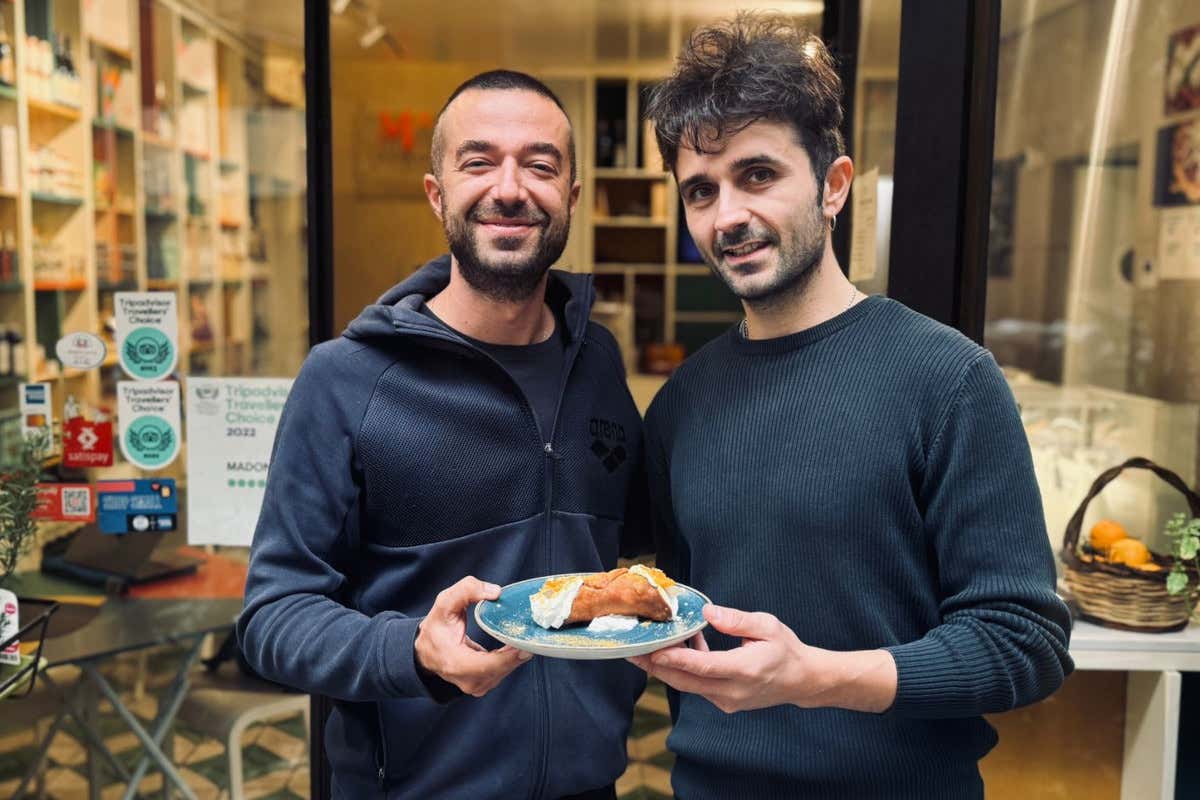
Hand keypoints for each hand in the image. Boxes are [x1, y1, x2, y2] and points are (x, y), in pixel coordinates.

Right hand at [415, 576, 531, 696]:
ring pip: (503, 672)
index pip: (486, 666)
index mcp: (454, 663)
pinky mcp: (483, 685)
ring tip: (524, 638)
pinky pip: (502, 672)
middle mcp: (466, 680)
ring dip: (515, 656)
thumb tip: (495, 592)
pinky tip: (515, 645)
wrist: (426, 651)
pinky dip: (510, 659)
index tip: (523, 646)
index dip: (507, 658)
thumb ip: (467, 590)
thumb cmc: (436, 628)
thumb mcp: (445, 603)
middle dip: (516, 654)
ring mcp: (475, 686)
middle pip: (499, 670)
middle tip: (530, 637)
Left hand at [627, 604, 895, 713]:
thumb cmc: (786, 649)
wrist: (803, 681)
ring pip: (687, 685)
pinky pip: (696, 686)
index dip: (674, 659)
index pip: (701, 667)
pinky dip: (682, 670)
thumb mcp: (767, 626)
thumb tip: (708, 612)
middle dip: (655, 666)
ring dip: (665, 668)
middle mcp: (731, 691)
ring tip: (644, 648)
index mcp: (743, 670)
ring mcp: (726, 701)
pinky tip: (678, 649)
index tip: (651, 651)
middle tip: (630, 651)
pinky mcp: (724, 702)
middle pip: (685, 681)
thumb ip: (736, 620)